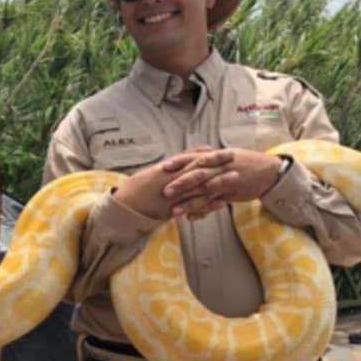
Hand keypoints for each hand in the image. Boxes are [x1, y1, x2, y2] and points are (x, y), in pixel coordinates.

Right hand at [114, 147, 235, 219]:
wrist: (125, 207)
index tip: (219, 149)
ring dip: (220, 181)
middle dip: (218, 163)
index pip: (190, 160)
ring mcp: (174, 197)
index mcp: (166, 171)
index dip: (207, 154)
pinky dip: (210, 203)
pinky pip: (195, 206)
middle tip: (234, 156)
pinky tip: (223, 201)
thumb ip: (165, 170)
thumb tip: (176, 163)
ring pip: (201, 188)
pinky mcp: (174, 210)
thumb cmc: (134, 190)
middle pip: (199, 170)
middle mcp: (172, 181)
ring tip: (236, 176)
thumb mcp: (149, 175)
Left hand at [167, 149, 280, 216]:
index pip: (194, 157)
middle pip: (198, 175)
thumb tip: (188, 157)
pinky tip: (191, 217)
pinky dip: (203, 211)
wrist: (269, 171)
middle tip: (165, 191)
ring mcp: (226, 181)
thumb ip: (207, 157)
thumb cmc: (244, 162)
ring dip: (189, 203)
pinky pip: (215, 203)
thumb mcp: (225, 155)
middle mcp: (219, 167)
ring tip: (174, 212)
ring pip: (205, 192)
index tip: (163, 166)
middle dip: (181, 183)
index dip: (178, 161)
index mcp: (215, 156)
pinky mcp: (232, 194)